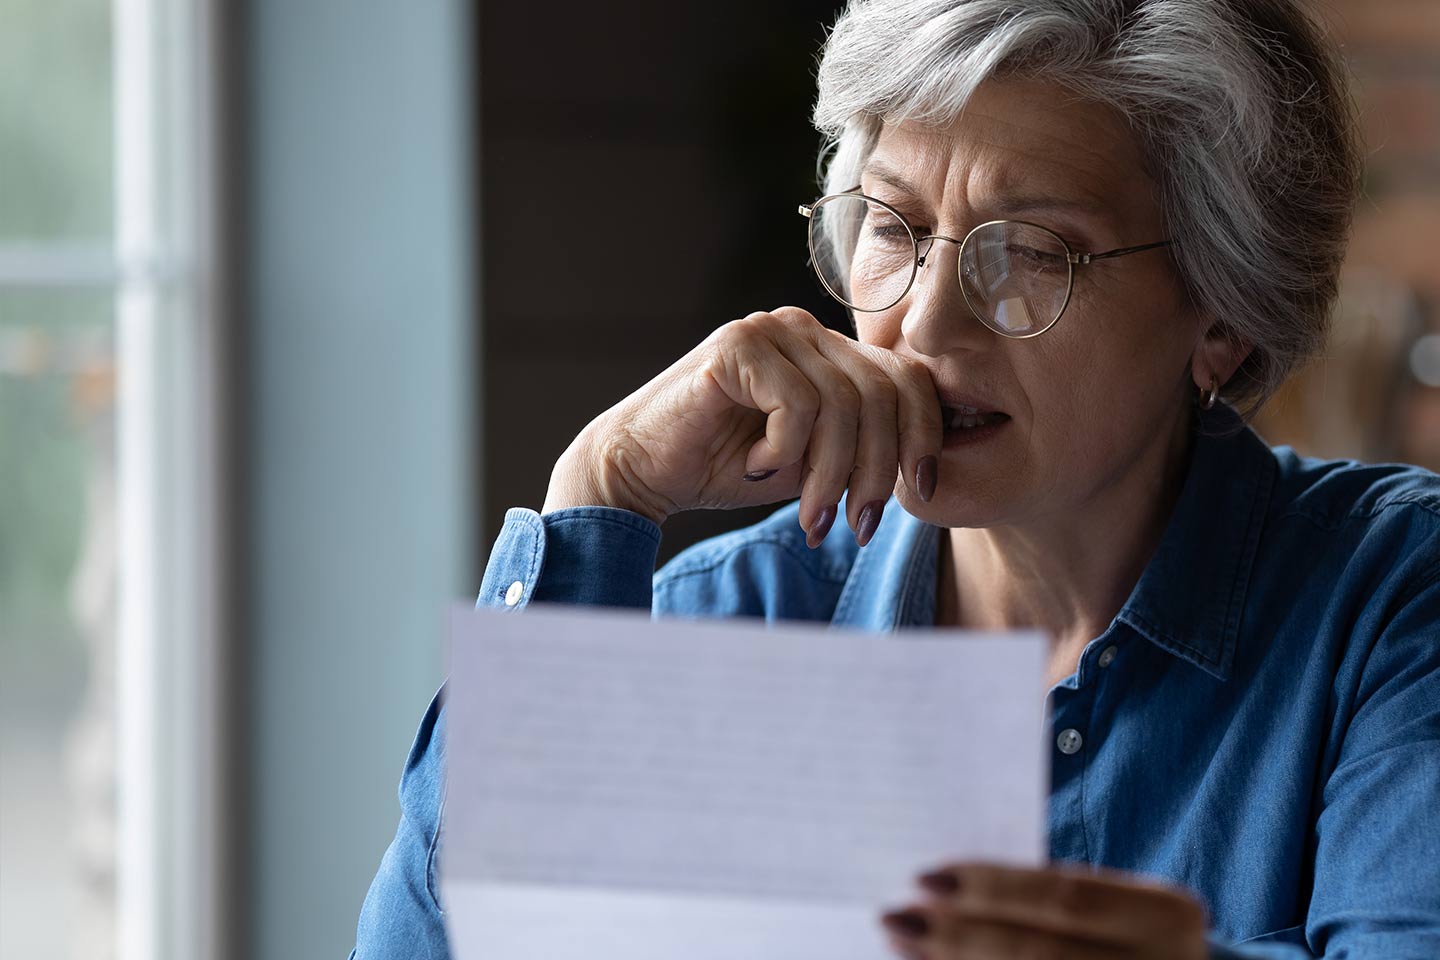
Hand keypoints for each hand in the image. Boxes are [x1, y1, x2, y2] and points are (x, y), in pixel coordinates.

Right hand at [543, 307, 942, 545]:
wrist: (641, 472)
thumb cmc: (726, 467)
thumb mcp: (814, 462)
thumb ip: (863, 448)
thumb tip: (930, 468)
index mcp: (829, 349)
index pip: (907, 378)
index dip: (924, 437)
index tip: (923, 493)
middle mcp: (803, 329)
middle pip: (882, 393)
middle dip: (877, 471)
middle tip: (855, 526)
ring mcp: (769, 330)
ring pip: (843, 405)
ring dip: (830, 475)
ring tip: (808, 515)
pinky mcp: (736, 346)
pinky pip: (796, 404)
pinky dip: (784, 451)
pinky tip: (755, 465)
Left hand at [880, 862, 1208, 959]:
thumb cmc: (1130, 937)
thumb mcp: (1114, 908)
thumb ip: (1052, 899)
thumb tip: (947, 889)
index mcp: (1165, 914)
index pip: (1063, 895)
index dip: (991, 885)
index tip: (922, 876)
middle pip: (1039, 951)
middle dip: (958, 932)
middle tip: (894, 914)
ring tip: (900, 943)